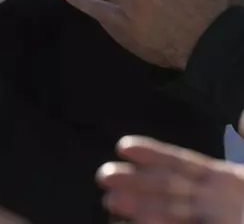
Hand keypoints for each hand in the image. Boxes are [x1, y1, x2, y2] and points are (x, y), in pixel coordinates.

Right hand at [98, 136, 243, 223]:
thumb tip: (242, 118)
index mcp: (227, 182)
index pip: (181, 164)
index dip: (152, 155)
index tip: (122, 146)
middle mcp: (211, 201)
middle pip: (166, 189)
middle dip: (134, 182)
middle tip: (102, 176)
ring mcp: (207, 221)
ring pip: (169, 213)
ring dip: (141, 207)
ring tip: (110, 201)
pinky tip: (136, 222)